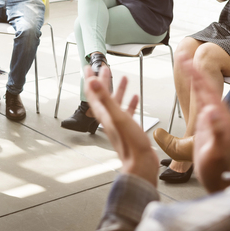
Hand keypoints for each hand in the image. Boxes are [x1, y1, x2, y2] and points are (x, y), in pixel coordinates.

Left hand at [83, 67, 158, 186]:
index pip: (92, 92)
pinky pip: (127, 112)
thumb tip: (93, 81)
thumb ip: (105, 98)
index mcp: (103, 114)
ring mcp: (118, 123)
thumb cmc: (130, 143)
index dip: (90, 79)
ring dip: (118, 89)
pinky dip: (130, 103)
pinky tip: (136, 98)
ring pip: (115, 102)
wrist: (141, 164)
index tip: (89, 66)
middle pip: (102, 95)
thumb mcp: (117, 116)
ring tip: (123, 77)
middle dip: (103, 80)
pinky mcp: (128, 128)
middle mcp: (108, 117)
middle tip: (104, 67)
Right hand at [180, 56, 229, 192]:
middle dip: (194, 70)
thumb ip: (216, 131)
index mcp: (223, 119)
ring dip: (194, 76)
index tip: (188, 63)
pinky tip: (191, 84)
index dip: (197, 76)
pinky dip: (195, 89)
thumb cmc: (217, 170)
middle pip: (206, 87)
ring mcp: (215, 119)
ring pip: (204, 92)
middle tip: (182, 55)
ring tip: (184, 63)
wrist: (220, 181)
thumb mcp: (214, 152)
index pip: (208, 91)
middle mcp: (221, 116)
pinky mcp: (210, 123)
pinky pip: (201, 101)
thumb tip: (210, 110)